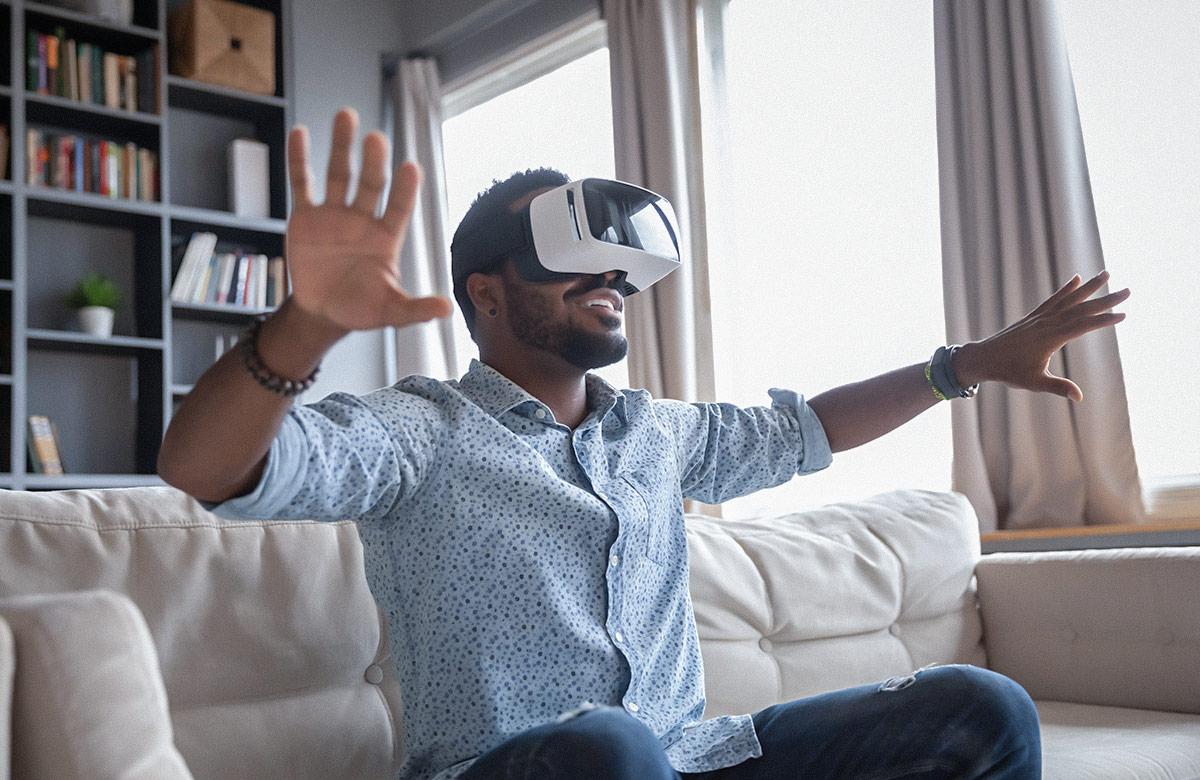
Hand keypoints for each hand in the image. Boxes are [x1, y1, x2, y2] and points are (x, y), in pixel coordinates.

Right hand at [284, 108, 452, 333]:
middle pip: (370, 185)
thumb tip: (446, 310)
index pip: (399, 208)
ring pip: (339, 174)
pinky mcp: (305, 217)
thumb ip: (415, 309)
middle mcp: (362, 219)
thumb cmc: (361, 308)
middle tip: (376, 138)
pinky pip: (302, 184)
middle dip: (373, 163)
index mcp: (386, 238)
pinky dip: (300, 159)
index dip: (405, 191)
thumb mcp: (390, 312)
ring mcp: (334, 214)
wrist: (322, 312)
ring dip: (342, 146)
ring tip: (347, 116)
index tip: (411, 168)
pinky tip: (301, 133)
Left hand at [954, 270, 1129, 401]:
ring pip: (1068, 299)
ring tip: (1106, 274)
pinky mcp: (1033, 317)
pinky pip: (1052, 300)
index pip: (1082, 326)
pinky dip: (1065, 290)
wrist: (983, 358)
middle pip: (1081, 309)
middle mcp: (1046, 324)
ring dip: (1089, 287)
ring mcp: (1039, 318)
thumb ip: (1057, 387)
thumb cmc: (1008, 372)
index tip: (1123, 314)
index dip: (1103, 320)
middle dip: (1105, 300)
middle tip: (1128, 291)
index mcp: (1049, 339)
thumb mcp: (1033, 383)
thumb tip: (1079, 397)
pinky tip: (1076, 279)